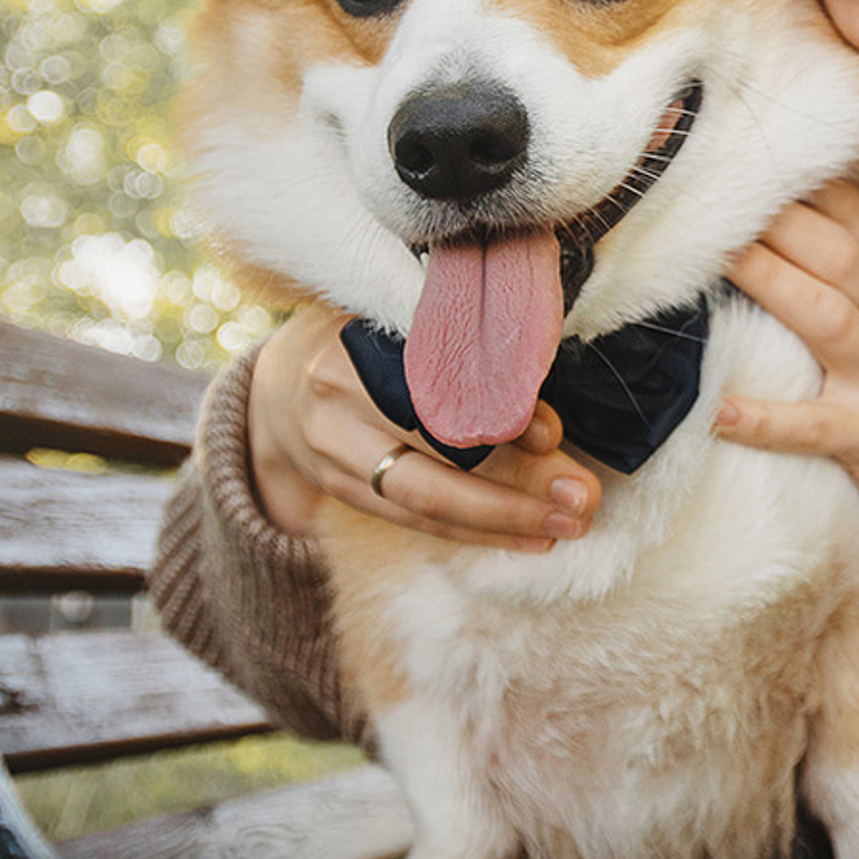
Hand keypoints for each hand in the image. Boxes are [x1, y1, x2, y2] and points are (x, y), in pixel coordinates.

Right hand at [248, 308, 600, 548]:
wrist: (277, 387)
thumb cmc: (364, 342)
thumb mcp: (399, 321)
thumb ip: (462, 354)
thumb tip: (541, 419)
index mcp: (353, 346)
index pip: (431, 390)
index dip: (494, 414)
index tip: (552, 433)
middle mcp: (335, 403)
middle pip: (433, 459)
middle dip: (514, 489)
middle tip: (581, 499)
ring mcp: (332, 454)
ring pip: (426, 502)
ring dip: (504, 521)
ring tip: (567, 525)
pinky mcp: (341, 493)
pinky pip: (415, 521)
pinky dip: (475, 532)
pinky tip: (529, 537)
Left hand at [717, 184, 858, 568]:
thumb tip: (812, 238)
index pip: (858, 217)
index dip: (803, 186)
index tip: (751, 166)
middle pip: (837, 252)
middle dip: (775, 220)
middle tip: (712, 198)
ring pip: (825, 316)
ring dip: (766, 280)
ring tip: (710, 259)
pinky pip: (810, 427)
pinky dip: (763, 420)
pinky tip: (719, 412)